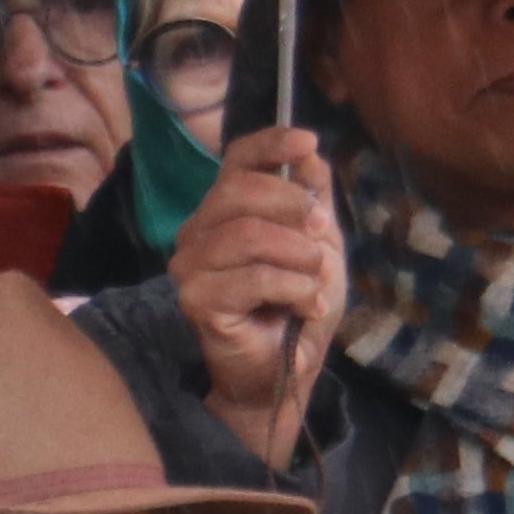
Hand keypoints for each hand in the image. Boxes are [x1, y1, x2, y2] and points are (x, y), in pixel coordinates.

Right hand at [168, 130, 344, 466]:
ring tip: (318, 280)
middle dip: (294, 206)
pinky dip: (293, 287)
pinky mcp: (195, 300)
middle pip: (241, 190)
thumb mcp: (320, 245)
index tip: (307, 142)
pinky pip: (252, 277)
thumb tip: (310, 156)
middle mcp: (198, 230)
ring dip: (298, 254)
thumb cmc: (299, 307)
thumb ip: (313, 200)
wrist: (286, 371)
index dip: (271, 143)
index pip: (237, 159)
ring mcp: (190, 265)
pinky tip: (308, 305)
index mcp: (225, 209)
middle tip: (323, 234)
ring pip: (247, 233)